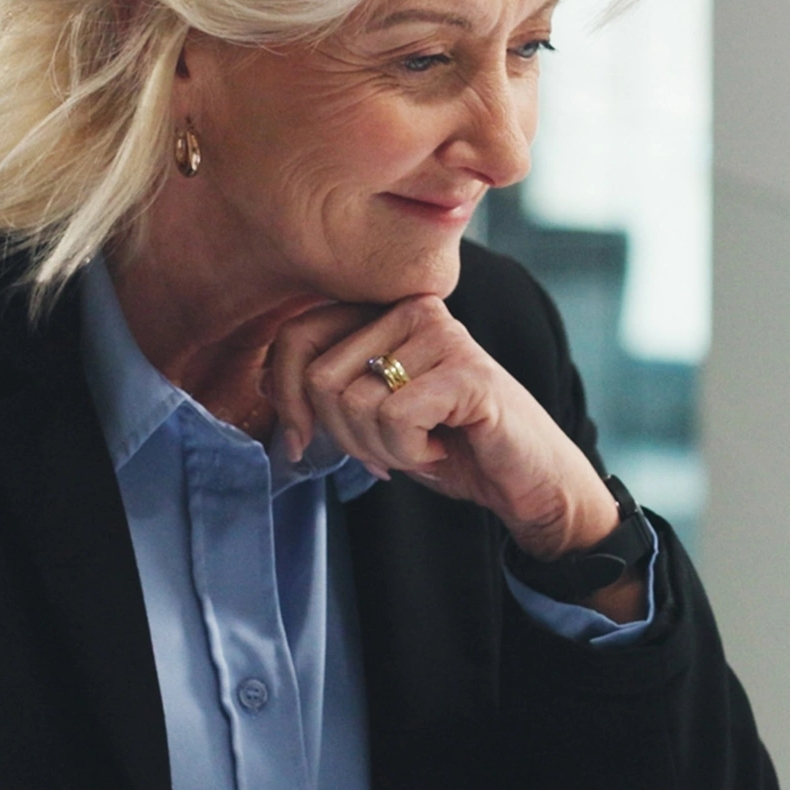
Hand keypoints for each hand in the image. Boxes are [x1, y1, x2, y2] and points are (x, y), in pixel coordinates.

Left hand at [269, 295, 635, 588]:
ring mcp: (444, 334)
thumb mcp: (372, 413)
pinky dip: (411, 453)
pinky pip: (396, 418)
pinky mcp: (468, 371)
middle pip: (321, 378)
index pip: (296, 337)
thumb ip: (326, 388)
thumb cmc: (449, 444)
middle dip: (344, 436)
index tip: (305, 440)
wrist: (523, 481)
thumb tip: (266, 384)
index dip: (286, 398)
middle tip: (388, 449)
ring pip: (356, 402)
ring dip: (383, 449)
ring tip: (423, 445)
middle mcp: (413, 308)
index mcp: (383, 310)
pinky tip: (442, 448)